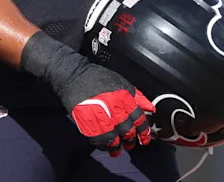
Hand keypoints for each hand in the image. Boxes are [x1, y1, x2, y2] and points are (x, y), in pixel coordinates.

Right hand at [20, 32, 153, 155]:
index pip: (139, 118)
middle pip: (127, 130)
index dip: (144, 131)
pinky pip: (98, 139)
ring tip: (117, 149)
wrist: (73, 75)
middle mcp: (114, 108)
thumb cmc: (97, 77)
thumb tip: (150, 108)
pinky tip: (105, 145)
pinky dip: (103, 145)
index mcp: (124, 98)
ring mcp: (99, 116)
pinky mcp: (87, 122)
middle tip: (131, 144)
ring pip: (114, 138)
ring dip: (117, 146)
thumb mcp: (121, 82)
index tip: (145, 138)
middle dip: (131, 140)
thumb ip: (137, 96)